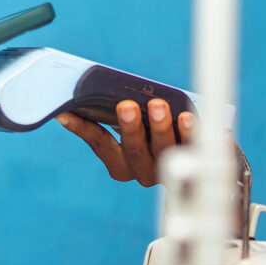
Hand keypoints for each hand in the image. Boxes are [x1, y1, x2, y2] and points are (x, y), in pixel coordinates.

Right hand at [56, 98, 194, 186]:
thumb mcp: (134, 122)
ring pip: (163, 150)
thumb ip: (113, 113)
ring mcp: (172, 168)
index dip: (83, 129)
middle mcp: (144, 171)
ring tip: (159, 105)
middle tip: (126, 105)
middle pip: (134, 151)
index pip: (100, 144)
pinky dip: (190, 133)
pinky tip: (187, 117)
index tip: (67, 113)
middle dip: (130, 128)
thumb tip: (80, 93)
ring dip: (160, 128)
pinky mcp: (198, 160)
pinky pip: (194, 149)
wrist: (198, 155)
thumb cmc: (155, 128)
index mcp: (122, 165)